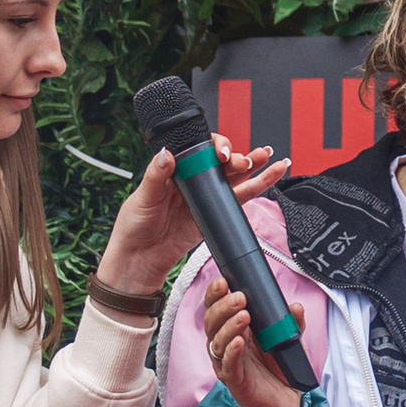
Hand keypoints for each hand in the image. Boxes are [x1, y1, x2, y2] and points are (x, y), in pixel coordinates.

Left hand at [92, 138, 288, 301]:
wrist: (140, 260)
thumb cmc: (134, 227)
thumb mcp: (143, 198)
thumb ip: (156, 176)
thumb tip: (166, 155)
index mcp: (174, 170)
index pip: (199, 149)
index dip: (214, 147)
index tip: (220, 153)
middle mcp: (193, 180)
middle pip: (221, 161)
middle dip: (236, 157)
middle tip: (243, 161)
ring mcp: (206, 198)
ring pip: (234, 177)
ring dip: (253, 165)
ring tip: (268, 155)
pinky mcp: (215, 215)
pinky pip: (238, 199)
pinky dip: (256, 187)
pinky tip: (270, 176)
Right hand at [201, 277, 305, 406]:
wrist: (287, 400)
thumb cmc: (280, 366)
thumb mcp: (289, 338)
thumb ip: (291, 322)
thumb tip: (295, 306)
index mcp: (233, 329)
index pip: (216, 307)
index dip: (216, 294)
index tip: (223, 280)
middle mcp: (225, 344)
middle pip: (212, 321)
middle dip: (223, 306)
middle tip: (239, 297)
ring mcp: (226, 362)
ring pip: (216, 341)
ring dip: (228, 325)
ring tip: (244, 315)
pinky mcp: (234, 380)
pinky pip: (227, 365)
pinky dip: (231, 352)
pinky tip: (239, 342)